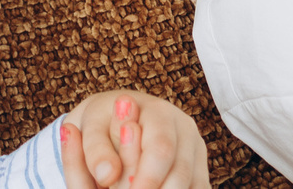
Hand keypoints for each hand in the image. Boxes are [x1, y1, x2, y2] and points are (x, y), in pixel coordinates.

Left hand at [60, 90, 208, 188]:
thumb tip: (106, 175)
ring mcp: (196, 153)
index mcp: (160, 112)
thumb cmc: (102, 126)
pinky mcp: (199, 173)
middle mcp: (185, 130)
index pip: (161, 150)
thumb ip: (96, 150)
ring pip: (192, 186)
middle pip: (180, 173)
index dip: (147, 178)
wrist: (116, 124)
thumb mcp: (92, 130)